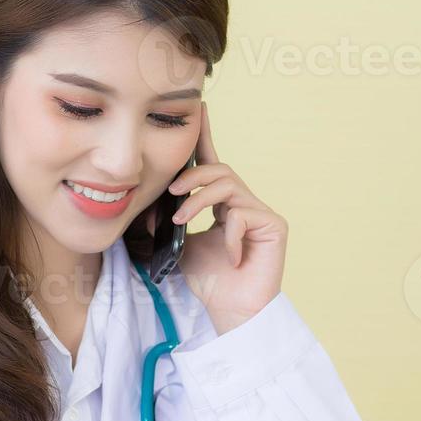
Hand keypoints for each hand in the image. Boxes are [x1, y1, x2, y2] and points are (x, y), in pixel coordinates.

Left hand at [168, 101, 287, 334]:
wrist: (231, 310)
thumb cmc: (209, 281)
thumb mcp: (179, 245)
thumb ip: (170, 221)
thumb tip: (145, 206)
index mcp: (223, 204)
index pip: (213, 164)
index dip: (206, 136)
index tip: (200, 109)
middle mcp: (244, 203)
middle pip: (219, 170)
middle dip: (191, 177)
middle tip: (172, 194)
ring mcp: (261, 213)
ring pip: (228, 186)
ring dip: (199, 201)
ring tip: (183, 221)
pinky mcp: (274, 225)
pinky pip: (242, 214)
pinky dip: (227, 233)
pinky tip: (228, 254)